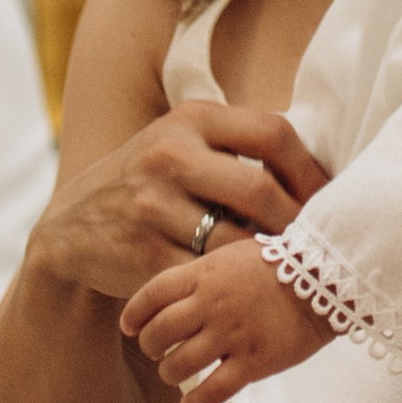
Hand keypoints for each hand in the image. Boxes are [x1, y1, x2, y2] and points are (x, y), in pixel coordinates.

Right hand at [26, 102, 330, 305]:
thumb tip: (321, 171)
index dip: (310, 170)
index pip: (273, 134)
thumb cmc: (151, 183)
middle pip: (260, 190)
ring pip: (236, 239)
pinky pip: (206, 273)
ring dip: (267, 256)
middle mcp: (170, 154)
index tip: (328, 197)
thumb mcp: (183, 142)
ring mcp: (152, 204)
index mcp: (191, 119)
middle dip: (297, 221)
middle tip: (316, 242)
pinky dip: (231, 281)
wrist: (72, 227)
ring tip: (289, 265)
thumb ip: (237, 146)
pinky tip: (246, 284)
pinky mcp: (142, 252)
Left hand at [121, 234, 326, 402]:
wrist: (331, 278)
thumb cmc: (285, 263)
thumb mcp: (235, 253)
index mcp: (205, 273)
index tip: (130, 327)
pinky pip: (212, 391)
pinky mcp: (254, 362)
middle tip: (155, 351)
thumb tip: (177, 292)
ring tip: (174, 373)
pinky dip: (194, 402)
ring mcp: (232, 334)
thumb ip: (205, 273)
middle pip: (158, 333)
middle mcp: (212, 304)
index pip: (151, 295)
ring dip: (169, 373)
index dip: (134, 315)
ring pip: (178, 364)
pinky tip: (191, 402)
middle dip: (150, 347)